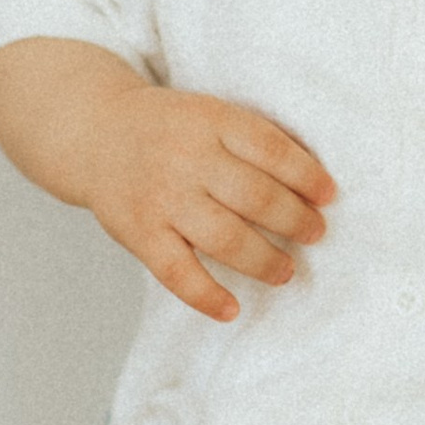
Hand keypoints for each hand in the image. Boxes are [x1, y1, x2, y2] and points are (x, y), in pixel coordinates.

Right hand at [75, 82, 333, 323]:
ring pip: (226, 238)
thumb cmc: (170, 130)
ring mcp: (161, 198)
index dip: (306, 175)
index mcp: (210, 121)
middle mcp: (186, 158)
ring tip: (285, 271)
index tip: (329, 196)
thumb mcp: (209, 114)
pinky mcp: (139, 233)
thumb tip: (313, 184)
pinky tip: (231, 310)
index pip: (270, 148)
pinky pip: (177, 273)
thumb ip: (251, 141)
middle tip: (315, 234)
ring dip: (265, 260)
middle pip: (255, 196)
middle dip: (295, 220)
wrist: (95, 134)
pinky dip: (207, 296)